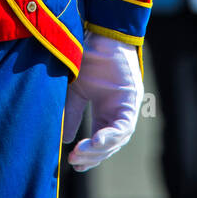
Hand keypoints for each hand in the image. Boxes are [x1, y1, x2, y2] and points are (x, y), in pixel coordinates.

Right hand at [63, 31, 142, 171]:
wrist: (99, 33)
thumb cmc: (88, 56)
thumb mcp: (76, 89)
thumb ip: (72, 112)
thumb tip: (64, 140)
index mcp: (106, 110)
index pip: (99, 140)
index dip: (88, 154)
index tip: (73, 164)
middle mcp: (118, 112)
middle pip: (108, 145)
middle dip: (92, 156)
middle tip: (74, 161)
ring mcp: (127, 107)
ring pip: (117, 139)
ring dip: (99, 149)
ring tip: (81, 154)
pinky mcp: (132, 101)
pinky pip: (124, 126)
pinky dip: (110, 136)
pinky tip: (96, 142)